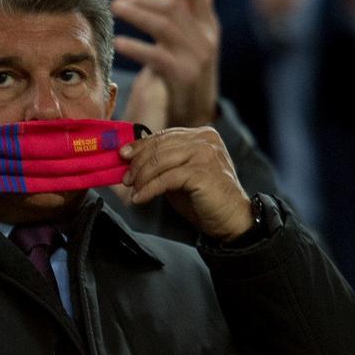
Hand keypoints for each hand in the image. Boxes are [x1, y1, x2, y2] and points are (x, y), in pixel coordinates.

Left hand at [112, 0, 218, 127]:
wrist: (195, 113)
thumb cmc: (184, 72)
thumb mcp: (188, 42)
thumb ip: (181, 19)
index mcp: (209, 25)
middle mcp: (207, 38)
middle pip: (174, 7)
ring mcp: (197, 57)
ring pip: (164, 27)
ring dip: (137, 14)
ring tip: (114, 8)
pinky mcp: (183, 76)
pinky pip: (157, 57)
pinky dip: (136, 47)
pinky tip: (119, 42)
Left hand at [119, 127, 252, 241]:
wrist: (230, 219)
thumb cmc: (203, 197)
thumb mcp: (180, 173)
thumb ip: (163, 162)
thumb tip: (130, 158)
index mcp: (201, 135)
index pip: (163, 135)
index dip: (140, 145)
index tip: (123, 156)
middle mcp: (205, 140)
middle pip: (159, 146)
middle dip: (138, 163)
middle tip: (126, 179)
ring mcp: (205, 154)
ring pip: (160, 161)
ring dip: (142, 177)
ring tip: (134, 190)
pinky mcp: (202, 172)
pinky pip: (166, 178)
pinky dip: (150, 188)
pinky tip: (141, 198)